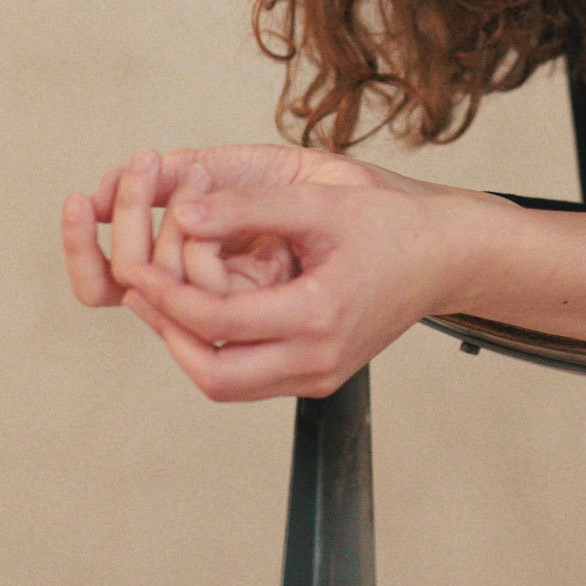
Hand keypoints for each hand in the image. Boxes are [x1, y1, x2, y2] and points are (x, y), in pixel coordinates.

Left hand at [66, 144, 496, 399]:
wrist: (446, 257)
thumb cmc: (393, 225)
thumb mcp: (323, 202)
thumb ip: (251, 207)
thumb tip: (184, 211)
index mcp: (320, 316)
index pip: (218, 321)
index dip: (168, 293)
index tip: (138, 263)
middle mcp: (318, 360)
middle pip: (214, 376)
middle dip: (168, 333)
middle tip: (141, 291)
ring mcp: (318, 376)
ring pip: (226, 384)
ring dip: (188, 345)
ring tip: (162, 297)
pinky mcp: (317, 376)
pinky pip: (249, 377)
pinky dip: (216, 347)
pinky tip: (202, 308)